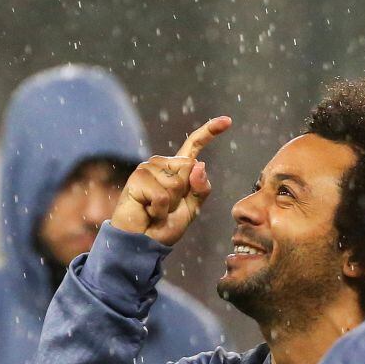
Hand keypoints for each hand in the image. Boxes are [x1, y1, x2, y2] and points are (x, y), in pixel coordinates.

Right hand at [111, 116, 231, 244]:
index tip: (227, 120)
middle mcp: (161, 164)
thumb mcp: (192, 209)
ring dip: (171, 204)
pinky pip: (163, 195)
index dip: (210, 132)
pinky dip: (160, 210)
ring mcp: (147, 169)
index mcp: (177, 169)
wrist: (143, 243)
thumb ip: (200, 188)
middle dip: (184, 194)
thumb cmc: (164, 226)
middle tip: (168, 208)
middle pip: (189, 168)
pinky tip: (148, 212)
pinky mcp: (137, 179)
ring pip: (176, 182)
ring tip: (156, 211)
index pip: (194, 146)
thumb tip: (199, 163)